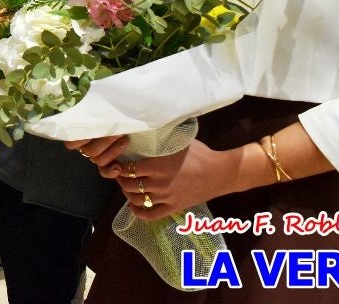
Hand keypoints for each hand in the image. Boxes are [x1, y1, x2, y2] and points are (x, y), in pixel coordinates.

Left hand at [70, 137, 237, 220]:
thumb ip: (161, 137)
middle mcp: (158, 183)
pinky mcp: (173, 207)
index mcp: (157, 165)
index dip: (119, 166)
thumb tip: (148, 122)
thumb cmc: (200, 154)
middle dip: (121, 179)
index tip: (118, 162)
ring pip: (136, 200)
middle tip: (121, 174)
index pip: (128, 169)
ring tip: (127, 187)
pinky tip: (135, 206)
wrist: (220, 173)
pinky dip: (138, 212)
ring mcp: (165, 197)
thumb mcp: (179, 141)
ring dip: (128, 194)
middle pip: (128, 185)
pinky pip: (150, 215)